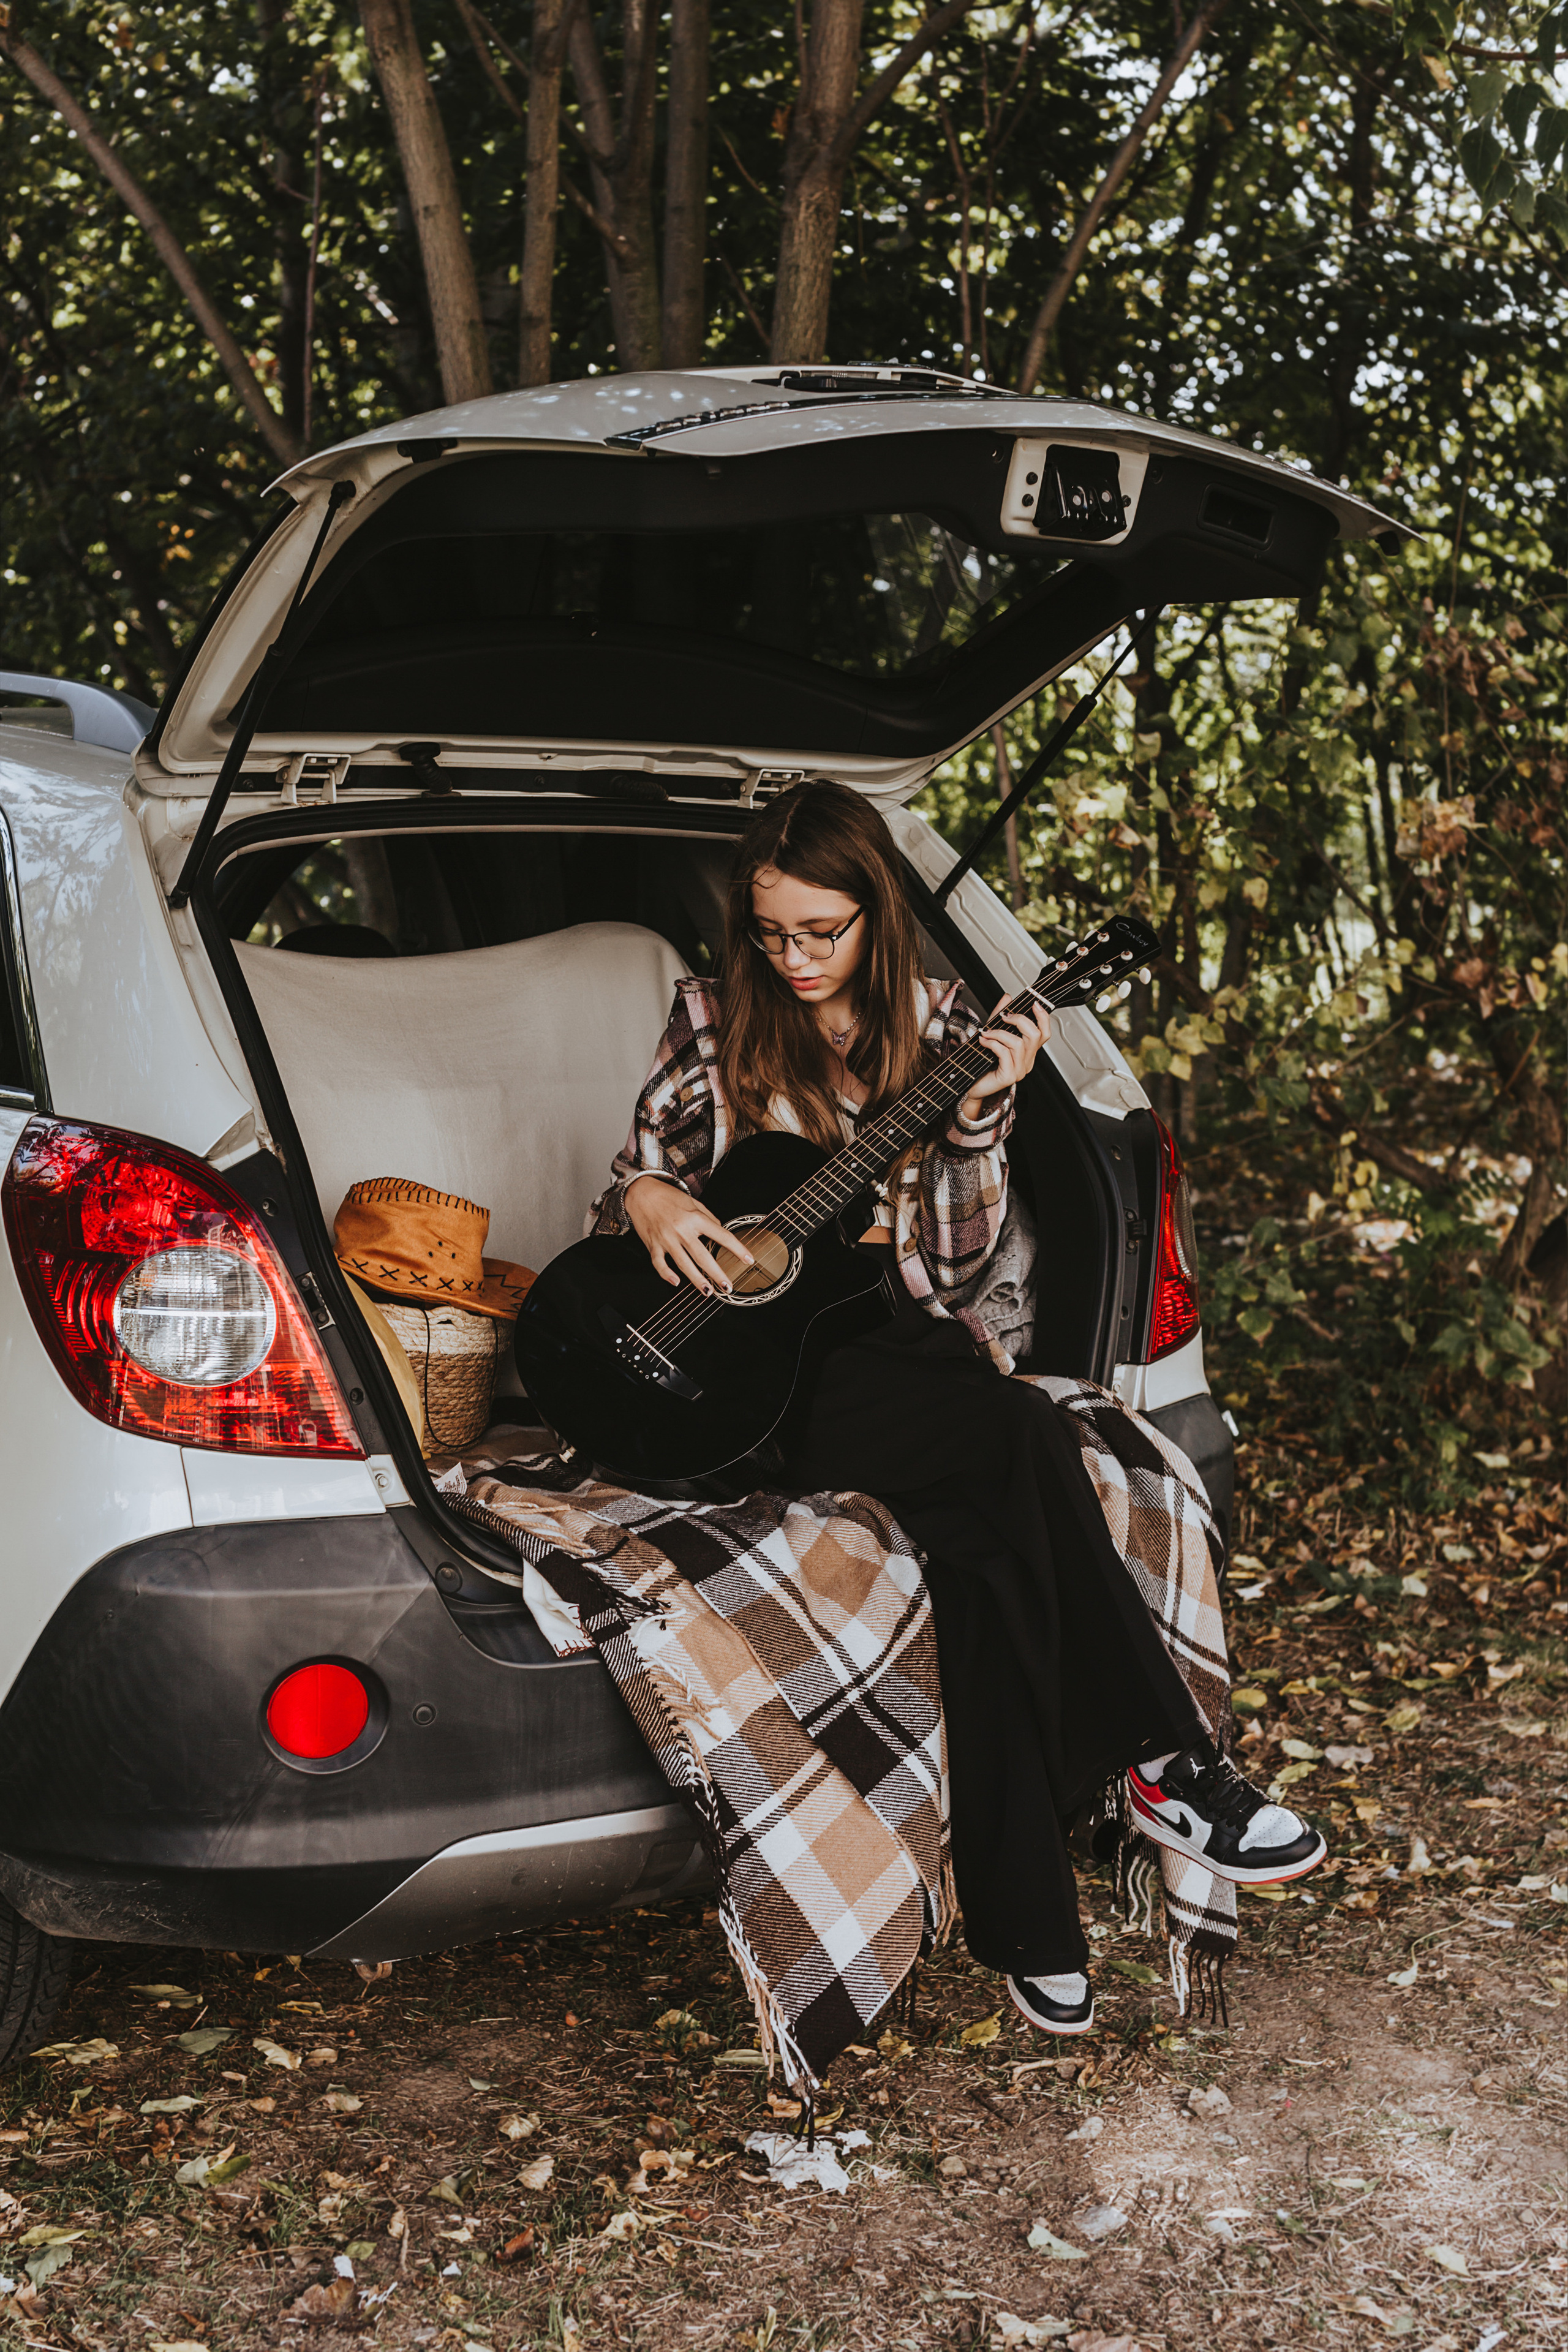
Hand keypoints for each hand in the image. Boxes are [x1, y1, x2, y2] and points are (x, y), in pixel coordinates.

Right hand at [623, 1175, 756, 1293]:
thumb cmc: (668, 1196)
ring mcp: (667, 1239)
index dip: (738, 1249)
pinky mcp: (653, 1245)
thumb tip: (720, 1229)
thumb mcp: (693, 1202)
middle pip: (703, 1256)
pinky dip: (666, 1274)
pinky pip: (659, 1264)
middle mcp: (682, 1230)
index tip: (748, 1259)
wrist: (641, 1192)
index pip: (722, 1236)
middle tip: (728, 1287)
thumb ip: (708, 1216)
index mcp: (695, 1218)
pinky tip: (676, 1282)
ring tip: (707, 1291)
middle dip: (717, 1274)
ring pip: (684, 1264)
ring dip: (696, 1280)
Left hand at [959, 1000, 1050, 1124]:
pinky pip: (1004, 1054)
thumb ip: (1000, 1016)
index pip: (1044, 1033)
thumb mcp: (992, 1034)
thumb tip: (1007, 998)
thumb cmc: (982, 1063)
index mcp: (1028, 1052)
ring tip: (986, 1032)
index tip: (1034, 1003)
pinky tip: (983, 1041)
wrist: (972, 1087)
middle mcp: (1027, 1062)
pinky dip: (992, 1043)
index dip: (1043, 1017)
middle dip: (1019, 1020)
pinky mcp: (1008, 1076)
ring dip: (999, 1033)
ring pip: (1018, 1043)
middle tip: (1003, 1017)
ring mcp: (1019, 1070)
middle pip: (1035, 1035)